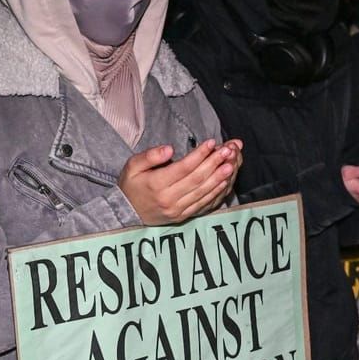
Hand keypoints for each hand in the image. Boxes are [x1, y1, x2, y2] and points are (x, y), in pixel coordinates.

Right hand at [120, 139, 240, 224]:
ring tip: (231, 164)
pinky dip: (215, 193)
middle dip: (214, 164)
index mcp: (156, 184)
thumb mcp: (132, 165)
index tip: (212, 142)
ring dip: (219, 178)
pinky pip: (203, 204)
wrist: (127, 212)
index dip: (199, 155)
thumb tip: (169, 149)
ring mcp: (177, 210)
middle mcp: (168, 199)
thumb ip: (150, 156)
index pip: (183, 168)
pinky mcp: (183, 217)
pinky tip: (224, 182)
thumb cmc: (131, 185)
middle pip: (196, 179)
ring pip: (202, 192)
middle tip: (228, 151)